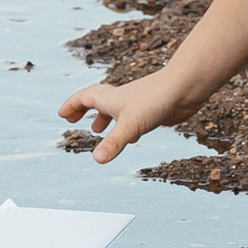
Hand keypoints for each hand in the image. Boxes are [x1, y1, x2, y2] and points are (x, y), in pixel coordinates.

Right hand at [58, 72, 189, 163]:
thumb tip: (97, 159)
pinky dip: (124, 124)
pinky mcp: (151, 110)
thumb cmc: (156, 100)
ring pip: (114, 108)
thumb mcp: (131, 125)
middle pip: (96, 100)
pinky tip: (131, 136)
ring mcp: (137, 103)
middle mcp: (122, 99)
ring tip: (97, 129)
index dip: (72, 105)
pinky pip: (132, 116)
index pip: (84, 98)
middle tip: (72, 119)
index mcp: (111, 98)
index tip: (62, 114)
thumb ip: (114, 142)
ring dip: (103, 117)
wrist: (185, 88)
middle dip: (82, 109)